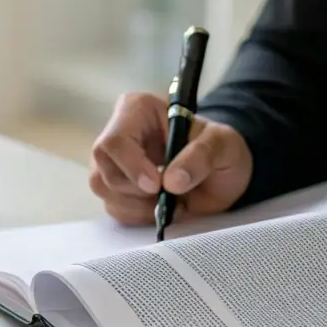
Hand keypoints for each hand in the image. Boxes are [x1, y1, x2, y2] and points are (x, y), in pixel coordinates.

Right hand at [89, 92, 252, 225]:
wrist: (222, 173)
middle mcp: (118, 134)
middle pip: (103, 170)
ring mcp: (113, 162)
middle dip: (137, 191)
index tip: (157, 185)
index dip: (131, 167)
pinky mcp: (115, 187)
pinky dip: (138, 215)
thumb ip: (201, 156)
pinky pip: (113, 207)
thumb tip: (172, 182)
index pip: (115, 141)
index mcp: (137, 111)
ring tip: (170, 200)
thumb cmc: (220, 149)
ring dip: (138, 206)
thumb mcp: (223, 145)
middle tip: (169, 195)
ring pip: (103, 190)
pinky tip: (160, 206)